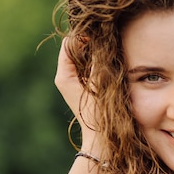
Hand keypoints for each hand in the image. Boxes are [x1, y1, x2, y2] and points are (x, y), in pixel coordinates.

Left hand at [54, 37, 100, 151]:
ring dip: (95, 53)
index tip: (100, 35)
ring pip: (83, 57)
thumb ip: (97, 61)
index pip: (69, 43)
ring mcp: (74, 82)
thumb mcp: (99, 83)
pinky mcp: (83, 86)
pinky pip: (88, 67)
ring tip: (109, 52)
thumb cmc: (99, 113)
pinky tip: (109, 64)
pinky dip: (97, 63)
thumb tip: (99, 39)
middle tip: (107, 42)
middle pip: (75, 49)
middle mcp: (65, 77)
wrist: (100, 138)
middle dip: (90, 43)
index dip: (84, 36)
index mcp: (64, 75)